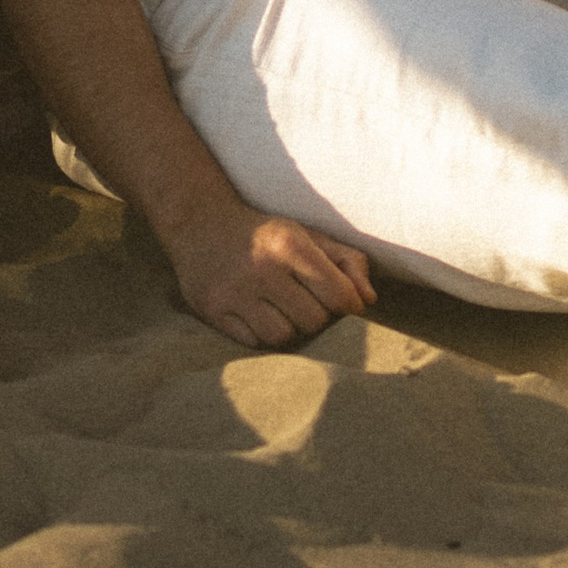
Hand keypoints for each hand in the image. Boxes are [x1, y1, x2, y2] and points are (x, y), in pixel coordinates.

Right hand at [163, 197, 377, 347]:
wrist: (199, 224)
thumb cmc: (264, 235)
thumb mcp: (306, 235)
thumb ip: (346, 261)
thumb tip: (369, 299)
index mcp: (290, 244)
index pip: (339, 296)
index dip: (348, 306)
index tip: (342, 303)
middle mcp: (262, 267)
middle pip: (313, 321)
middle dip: (315, 317)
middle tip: (303, 302)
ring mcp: (235, 291)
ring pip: (282, 337)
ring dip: (287, 328)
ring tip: (278, 310)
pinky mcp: (213, 310)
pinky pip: (253, 343)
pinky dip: (259, 334)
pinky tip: (254, 314)